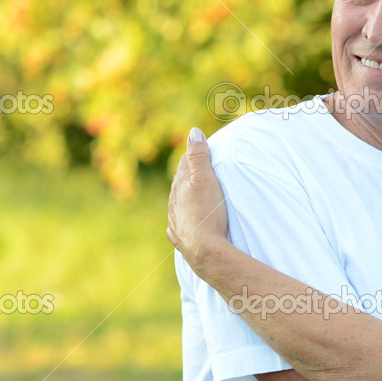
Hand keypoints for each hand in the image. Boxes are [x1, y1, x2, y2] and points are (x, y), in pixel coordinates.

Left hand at [166, 127, 229, 266]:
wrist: (204, 249)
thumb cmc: (207, 211)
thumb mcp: (206, 178)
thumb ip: (199, 156)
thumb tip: (193, 131)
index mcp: (180, 184)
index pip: (185, 163)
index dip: (194, 156)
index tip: (202, 151)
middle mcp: (174, 201)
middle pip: (180, 182)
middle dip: (189, 176)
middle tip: (202, 171)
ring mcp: (175, 219)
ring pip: (178, 203)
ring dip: (185, 198)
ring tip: (195, 195)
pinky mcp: (180, 237)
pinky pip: (178, 225)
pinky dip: (182, 220)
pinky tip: (183, 222)